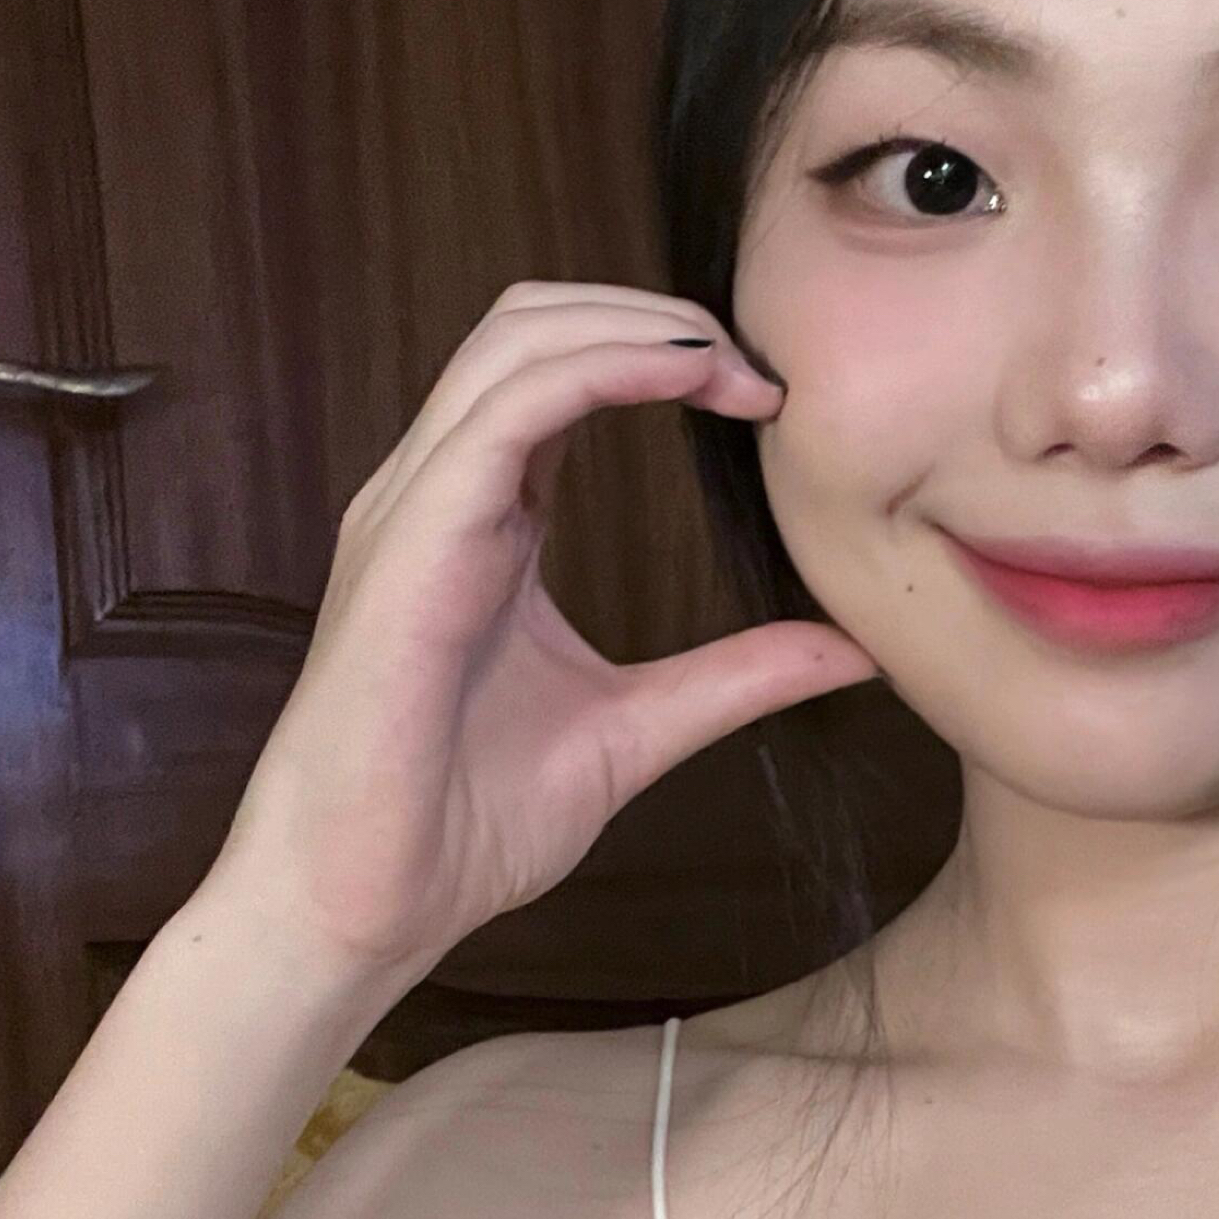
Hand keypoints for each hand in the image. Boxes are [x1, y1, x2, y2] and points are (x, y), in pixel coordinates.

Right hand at [203, 282, 875, 984]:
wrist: (364, 904)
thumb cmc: (461, 826)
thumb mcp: (638, 732)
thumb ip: (737, 679)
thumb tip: (855, 651)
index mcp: (484, 523)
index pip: (561, 376)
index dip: (665, 355)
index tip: (769, 399)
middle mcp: (439, 495)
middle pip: (533, 324)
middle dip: (654, 314)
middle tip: (763, 365)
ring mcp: (413, 509)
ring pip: (516, 341)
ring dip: (637, 327)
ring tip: (736, 365)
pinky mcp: (407, 543)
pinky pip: (505, 411)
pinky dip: (602, 371)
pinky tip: (682, 380)